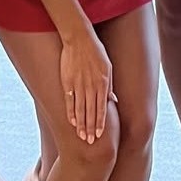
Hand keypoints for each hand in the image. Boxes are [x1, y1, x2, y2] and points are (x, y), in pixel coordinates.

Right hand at [60, 29, 112, 143]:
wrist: (79, 38)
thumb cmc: (96, 51)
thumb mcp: (108, 67)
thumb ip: (109, 85)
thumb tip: (112, 100)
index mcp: (103, 83)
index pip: (102, 108)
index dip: (100, 123)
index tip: (99, 135)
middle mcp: (91, 86)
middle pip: (90, 112)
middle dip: (90, 128)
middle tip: (90, 142)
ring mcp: (78, 85)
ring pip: (80, 109)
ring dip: (81, 125)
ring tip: (81, 136)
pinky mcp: (67, 82)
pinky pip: (69, 101)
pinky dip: (70, 113)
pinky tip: (72, 122)